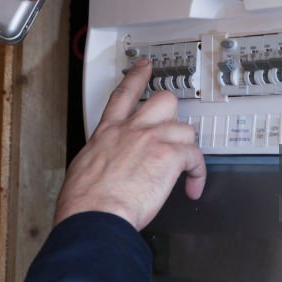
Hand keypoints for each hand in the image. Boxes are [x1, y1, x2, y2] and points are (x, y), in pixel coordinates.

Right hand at [55, 61, 206, 230]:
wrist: (94, 214)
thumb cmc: (84, 201)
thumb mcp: (83, 168)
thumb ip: (100, 159)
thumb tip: (103, 168)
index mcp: (108, 133)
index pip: (124, 95)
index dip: (136, 77)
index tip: (144, 67)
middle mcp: (131, 130)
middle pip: (163, 101)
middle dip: (171, 113)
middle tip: (173, 127)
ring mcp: (152, 140)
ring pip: (184, 128)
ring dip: (186, 147)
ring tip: (182, 166)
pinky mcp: (169, 156)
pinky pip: (195, 158)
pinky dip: (198, 174)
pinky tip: (193, 187)